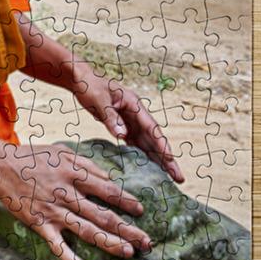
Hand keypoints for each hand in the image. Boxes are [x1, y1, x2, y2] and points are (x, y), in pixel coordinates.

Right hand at [0, 143, 150, 259]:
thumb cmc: (31, 157)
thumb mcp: (62, 151)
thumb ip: (86, 165)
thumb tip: (109, 179)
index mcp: (74, 174)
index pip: (108, 190)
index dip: (127, 201)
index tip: (141, 210)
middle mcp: (67, 195)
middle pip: (104, 215)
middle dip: (128, 229)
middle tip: (148, 241)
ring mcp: (54, 212)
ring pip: (87, 231)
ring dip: (110, 243)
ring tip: (129, 252)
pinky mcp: (40, 225)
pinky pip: (58, 246)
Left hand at [73, 68, 183, 183]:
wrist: (81, 79)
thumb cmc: (90, 85)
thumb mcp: (98, 100)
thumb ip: (110, 117)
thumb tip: (122, 135)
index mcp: (134, 104)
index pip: (151, 127)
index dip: (161, 144)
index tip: (170, 159)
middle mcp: (136, 114)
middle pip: (154, 140)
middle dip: (167, 159)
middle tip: (179, 178)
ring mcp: (131, 121)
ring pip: (147, 145)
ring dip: (157, 162)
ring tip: (170, 180)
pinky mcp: (122, 127)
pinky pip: (134, 145)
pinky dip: (141, 158)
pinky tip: (148, 171)